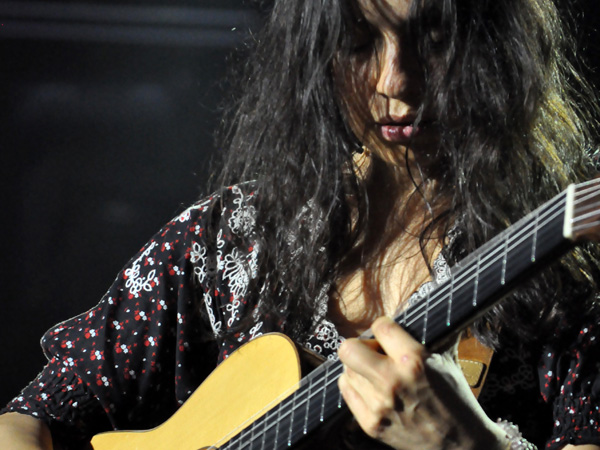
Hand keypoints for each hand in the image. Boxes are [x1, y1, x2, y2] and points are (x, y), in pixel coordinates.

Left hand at [337, 317, 505, 449]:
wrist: (461, 445)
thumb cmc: (455, 398)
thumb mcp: (447, 359)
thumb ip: (429, 332)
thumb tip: (424, 303)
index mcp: (414, 360)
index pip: (380, 326)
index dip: (383, 326)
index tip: (387, 332)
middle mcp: (392, 381)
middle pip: (348, 349)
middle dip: (359, 346)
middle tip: (373, 352)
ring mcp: (379, 405)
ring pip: (346, 370)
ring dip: (359, 369)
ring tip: (377, 374)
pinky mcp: (371, 424)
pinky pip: (346, 391)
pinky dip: (355, 386)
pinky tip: (371, 388)